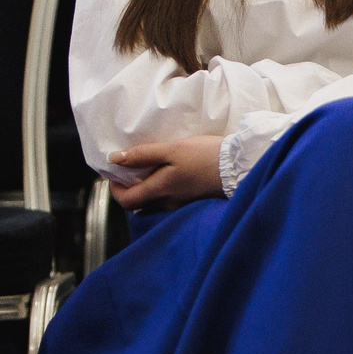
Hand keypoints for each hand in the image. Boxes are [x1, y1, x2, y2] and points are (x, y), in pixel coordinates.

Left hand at [109, 136, 226, 209]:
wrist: (238, 166)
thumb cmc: (205, 155)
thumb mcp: (172, 149)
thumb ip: (142, 155)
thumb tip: (115, 159)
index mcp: (160, 191)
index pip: (126, 201)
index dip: (114, 189)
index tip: (115, 172)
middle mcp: (168, 203)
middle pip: (138, 203)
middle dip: (129, 187)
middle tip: (130, 168)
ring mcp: (180, 204)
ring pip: (153, 201)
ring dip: (145, 187)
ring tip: (148, 167)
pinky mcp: (191, 200)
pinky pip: (167, 198)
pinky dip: (160, 187)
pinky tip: (167, 172)